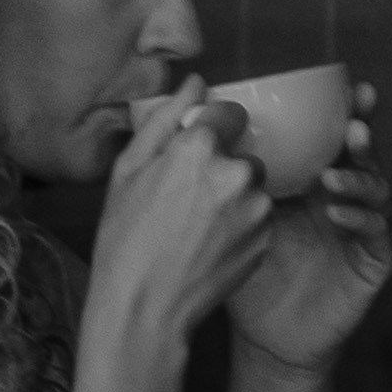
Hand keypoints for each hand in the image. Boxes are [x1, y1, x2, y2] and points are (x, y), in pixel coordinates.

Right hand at [82, 82, 273, 352]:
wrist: (144, 309)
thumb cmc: (124, 239)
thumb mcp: (128, 172)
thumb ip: (165, 120)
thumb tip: (196, 81)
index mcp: (199, 148)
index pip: (231, 114)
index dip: (214, 131)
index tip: (197, 153)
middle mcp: (236, 172)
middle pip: (243, 154)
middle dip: (223, 169)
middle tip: (188, 201)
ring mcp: (256, 208)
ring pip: (253, 188)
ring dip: (235, 199)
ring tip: (198, 229)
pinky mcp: (266, 239)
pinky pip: (259, 219)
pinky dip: (242, 227)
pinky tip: (211, 247)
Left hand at [223, 106, 391, 377]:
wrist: (266, 337)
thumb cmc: (244, 273)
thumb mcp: (227, 216)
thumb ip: (218, 169)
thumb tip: (192, 109)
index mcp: (312, 182)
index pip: (334, 139)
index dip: (346, 112)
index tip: (348, 87)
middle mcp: (343, 199)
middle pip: (363, 155)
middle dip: (364, 130)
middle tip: (356, 116)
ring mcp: (361, 230)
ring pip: (377, 190)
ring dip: (360, 175)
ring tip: (333, 173)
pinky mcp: (372, 263)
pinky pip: (377, 234)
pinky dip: (360, 219)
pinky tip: (336, 214)